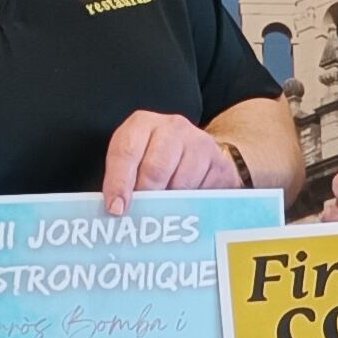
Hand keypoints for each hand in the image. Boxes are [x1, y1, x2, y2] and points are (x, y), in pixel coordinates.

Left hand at [100, 111, 243, 211]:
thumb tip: (116, 211)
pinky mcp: (220, 163)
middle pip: (155, 169)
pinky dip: (193, 204)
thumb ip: (122, 181)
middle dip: (147, 197)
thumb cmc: (156, 160)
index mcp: (143, 124)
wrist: (197, 153)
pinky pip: (203, 193)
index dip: (119, 183)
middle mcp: (173, 127)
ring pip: (181, 185)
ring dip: (171, 203)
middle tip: (145, 214)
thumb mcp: (133, 162)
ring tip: (167, 207)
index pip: (126, 152)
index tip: (117, 209)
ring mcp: (200, 143)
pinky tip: (188, 202)